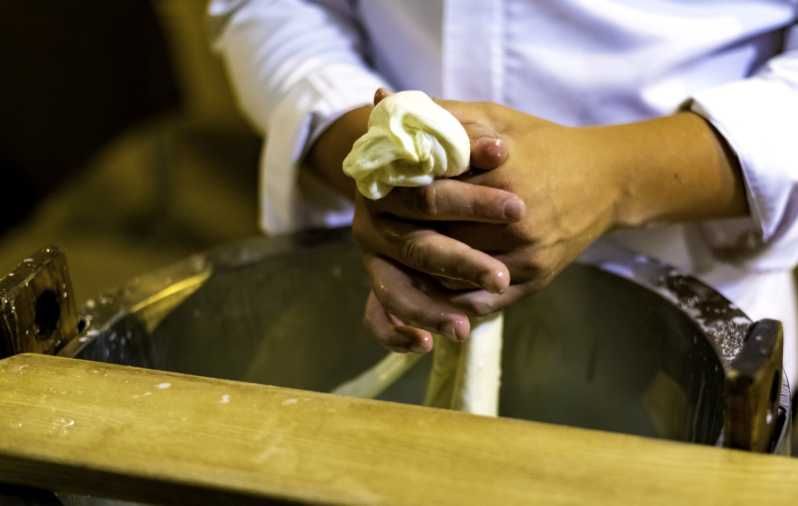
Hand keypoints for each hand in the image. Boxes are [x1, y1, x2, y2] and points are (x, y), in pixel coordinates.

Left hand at [361, 100, 746, 351]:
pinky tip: (430, 291)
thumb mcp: (494, 117)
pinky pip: (482, 301)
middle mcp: (516, 222)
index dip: (399, 201)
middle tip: (378, 239)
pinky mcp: (535, 280)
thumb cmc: (542, 142)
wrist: (606, 179)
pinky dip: (451, 302)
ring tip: (394, 271)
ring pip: (457, 280)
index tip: (374, 199)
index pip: (432, 197)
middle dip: (406, 243)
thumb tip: (382, 100)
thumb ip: (440, 115)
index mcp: (502, 176)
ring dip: (422, 280)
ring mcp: (526, 256)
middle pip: (439, 243)